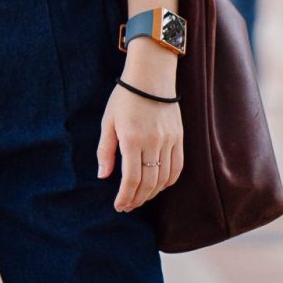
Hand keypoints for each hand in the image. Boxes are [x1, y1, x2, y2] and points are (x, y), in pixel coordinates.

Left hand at [96, 48, 183, 211]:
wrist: (151, 76)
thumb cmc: (125, 97)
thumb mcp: (108, 122)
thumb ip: (105, 151)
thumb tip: (103, 176)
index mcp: (132, 139)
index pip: (131, 179)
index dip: (125, 197)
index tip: (119, 206)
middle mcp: (153, 142)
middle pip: (149, 183)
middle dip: (137, 199)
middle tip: (128, 206)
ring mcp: (169, 140)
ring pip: (164, 178)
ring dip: (152, 193)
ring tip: (140, 198)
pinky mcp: (179, 137)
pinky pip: (177, 167)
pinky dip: (168, 181)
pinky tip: (158, 186)